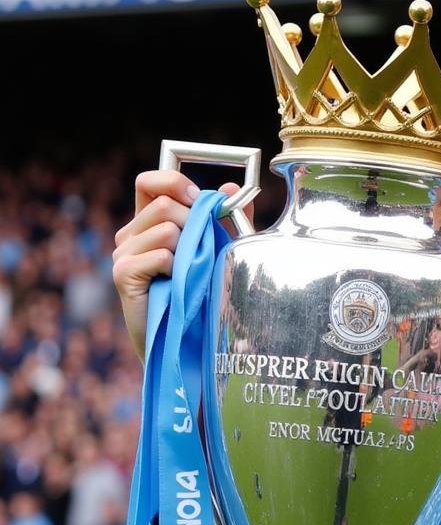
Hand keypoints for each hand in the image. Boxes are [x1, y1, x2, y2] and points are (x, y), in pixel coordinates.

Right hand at [112, 171, 251, 359]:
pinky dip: (177, 270)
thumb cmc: (201, 297)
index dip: (174, 183)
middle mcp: (130, 234)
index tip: (200, 201)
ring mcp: (123, 253)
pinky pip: (161, 255)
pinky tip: (175, 287)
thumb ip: (227, 221)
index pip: (149, 182)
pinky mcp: (123, 274)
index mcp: (148, 224)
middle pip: (163, 205)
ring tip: (185, 276)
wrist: (183, 343)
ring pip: (166, 228)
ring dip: (188, 252)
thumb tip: (234, 188)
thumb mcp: (218, 252)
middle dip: (193, 225)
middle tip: (199, 255)